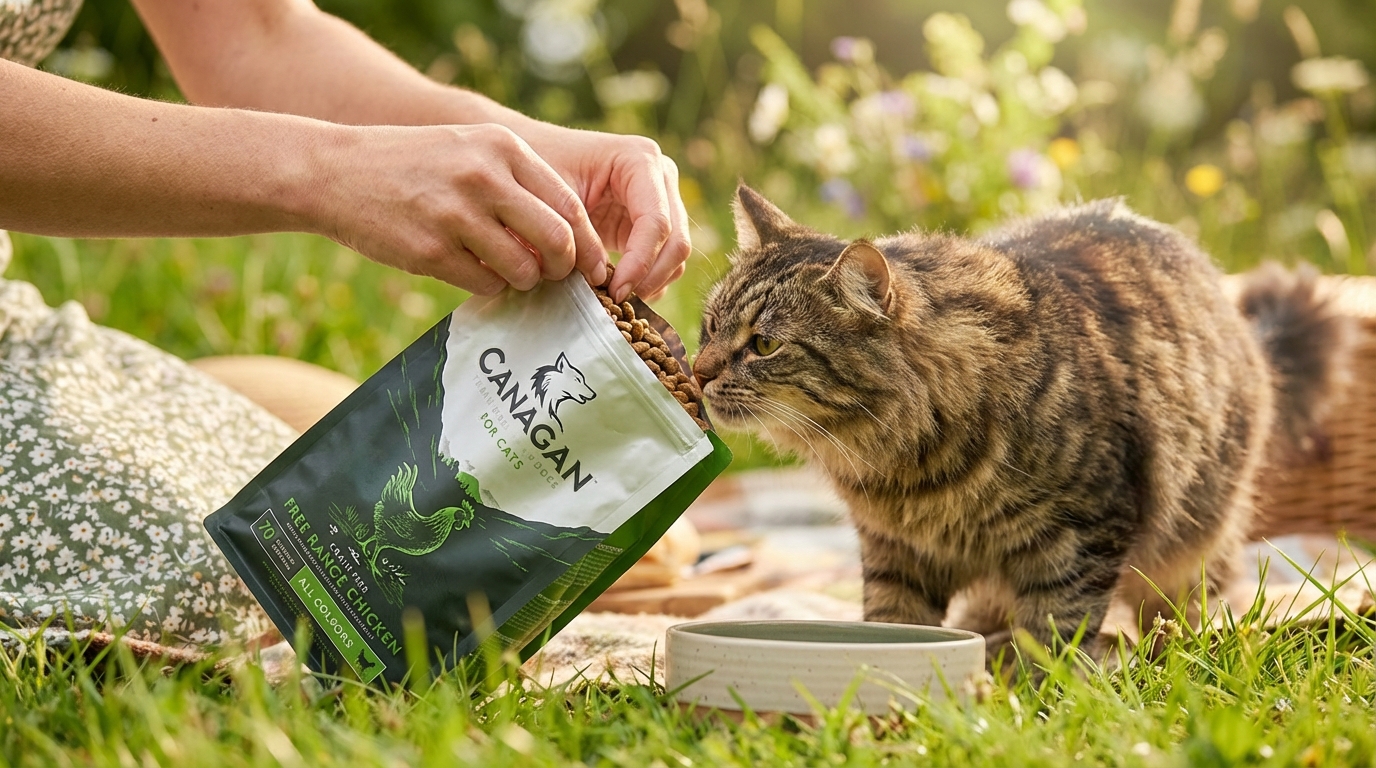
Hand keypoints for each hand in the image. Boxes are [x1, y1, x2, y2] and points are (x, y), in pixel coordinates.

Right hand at [310, 123, 607, 294]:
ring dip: (524, 280)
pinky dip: (489, 285)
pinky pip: (486, 284)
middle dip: (565, 268)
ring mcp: (456, 214)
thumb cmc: (413, 166)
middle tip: (557, 277)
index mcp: (503, 147)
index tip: (589, 264)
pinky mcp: (431, 250)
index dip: (586, 242)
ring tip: (507, 271)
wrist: (334, 171)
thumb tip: (572, 239)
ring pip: (525, 269)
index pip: (570, 204)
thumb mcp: (470, 151)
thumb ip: (519, 184)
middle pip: (558, 240)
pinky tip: (472, 270)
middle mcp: (484, 177)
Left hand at [519, 124, 690, 302]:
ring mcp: (661, 200)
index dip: (640, 263)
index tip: (615, 292)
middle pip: (676, 240)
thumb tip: (602, 279)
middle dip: (650, 277)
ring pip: (676, 255)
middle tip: (617, 302)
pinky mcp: (653, 223)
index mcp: (639, 159)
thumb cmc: (541, 169)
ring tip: (615, 299)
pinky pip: (666, 261)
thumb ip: (578, 235)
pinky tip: (619, 290)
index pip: (656, 221)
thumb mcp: (553, 198)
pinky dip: (648, 281)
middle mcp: (661, 176)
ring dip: (651, 283)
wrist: (532, 160)